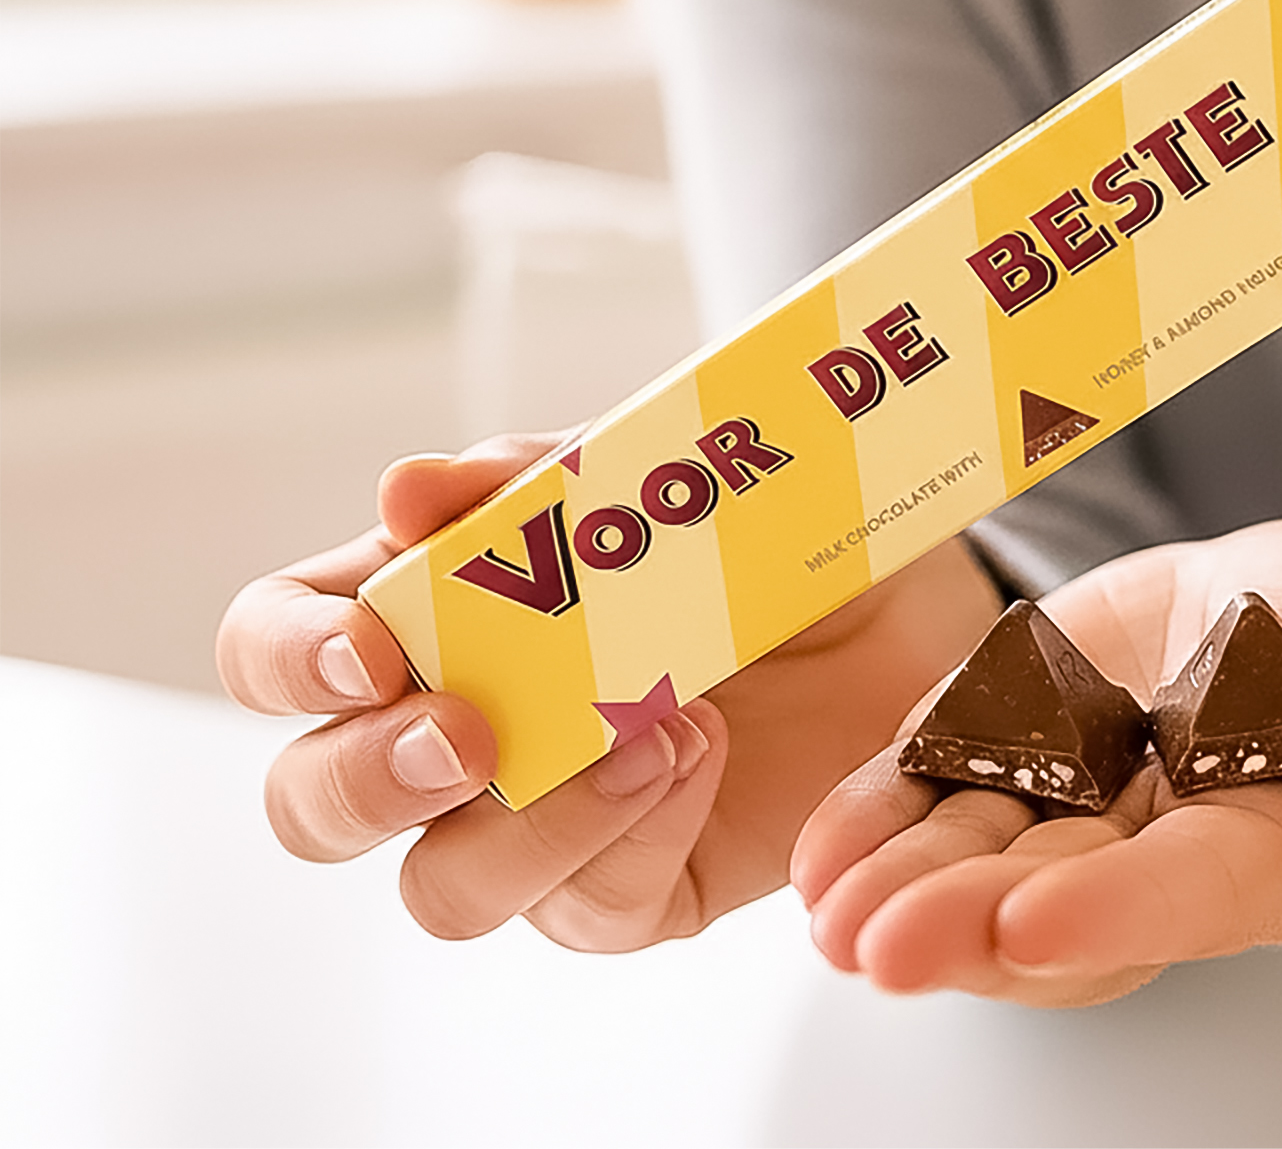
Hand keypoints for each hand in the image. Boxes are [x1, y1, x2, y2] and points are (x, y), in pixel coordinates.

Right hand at [216, 435, 1001, 948]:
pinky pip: (592, 910)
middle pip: (314, 804)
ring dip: (529, 821)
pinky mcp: (634, 889)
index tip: (370, 641)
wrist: (902, 594)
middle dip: (370, 777)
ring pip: (444, 891)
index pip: (278, 647)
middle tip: (469, 731)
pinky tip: (699, 749)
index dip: (289, 654)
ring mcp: (537, 825)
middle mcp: (458, 733)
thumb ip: (534, 480)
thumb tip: (406, 486)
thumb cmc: (751, 525)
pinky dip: (638, 829)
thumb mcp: (655, 473)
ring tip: (646, 727)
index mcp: (426, 613)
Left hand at [790, 519, 1281, 1006]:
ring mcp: (1079, 800)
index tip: (1035, 925)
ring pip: (985, 861)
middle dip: (971, 925)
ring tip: (830, 913)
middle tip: (881, 944)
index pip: (1194, 889)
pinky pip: (942, 792)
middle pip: (1063, 900)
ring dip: (904, 890)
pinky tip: (818, 855)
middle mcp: (1161, 845)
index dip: (1120, 909)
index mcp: (1273, 840)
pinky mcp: (1018, 743)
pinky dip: (878, 823)